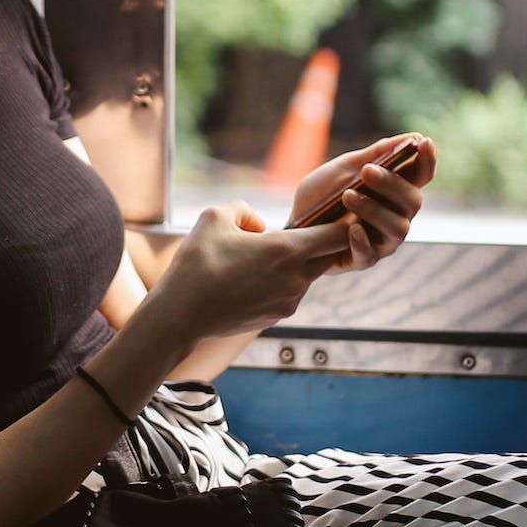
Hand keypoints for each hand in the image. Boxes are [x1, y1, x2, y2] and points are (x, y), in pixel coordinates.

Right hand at [137, 202, 352, 349]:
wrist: (180, 316)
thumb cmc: (196, 264)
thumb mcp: (214, 217)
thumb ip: (244, 210)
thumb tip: (258, 225)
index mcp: (287, 251)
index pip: (339, 235)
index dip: (346, 221)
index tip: (344, 212)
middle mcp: (296, 279)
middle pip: (329, 256)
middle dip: (323, 242)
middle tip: (309, 228)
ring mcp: (289, 302)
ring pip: (307, 274)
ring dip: (296, 262)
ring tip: (262, 256)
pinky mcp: (277, 317)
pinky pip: (289, 292)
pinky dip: (280, 281)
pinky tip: (251, 278)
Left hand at [288, 134, 438, 273]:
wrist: (292, 224)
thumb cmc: (322, 195)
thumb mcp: (344, 169)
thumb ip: (375, 155)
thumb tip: (413, 137)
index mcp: (395, 192)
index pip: (421, 176)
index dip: (428, 160)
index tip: (424, 142)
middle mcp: (396, 217)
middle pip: (413, 201)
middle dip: (392, 184)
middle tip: (367, 171)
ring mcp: (382, 241)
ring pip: (397, 228)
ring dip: (374, 210)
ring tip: (347, 196)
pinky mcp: (362, 260)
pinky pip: (369, 255)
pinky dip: (362, 241)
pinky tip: (351, 229)